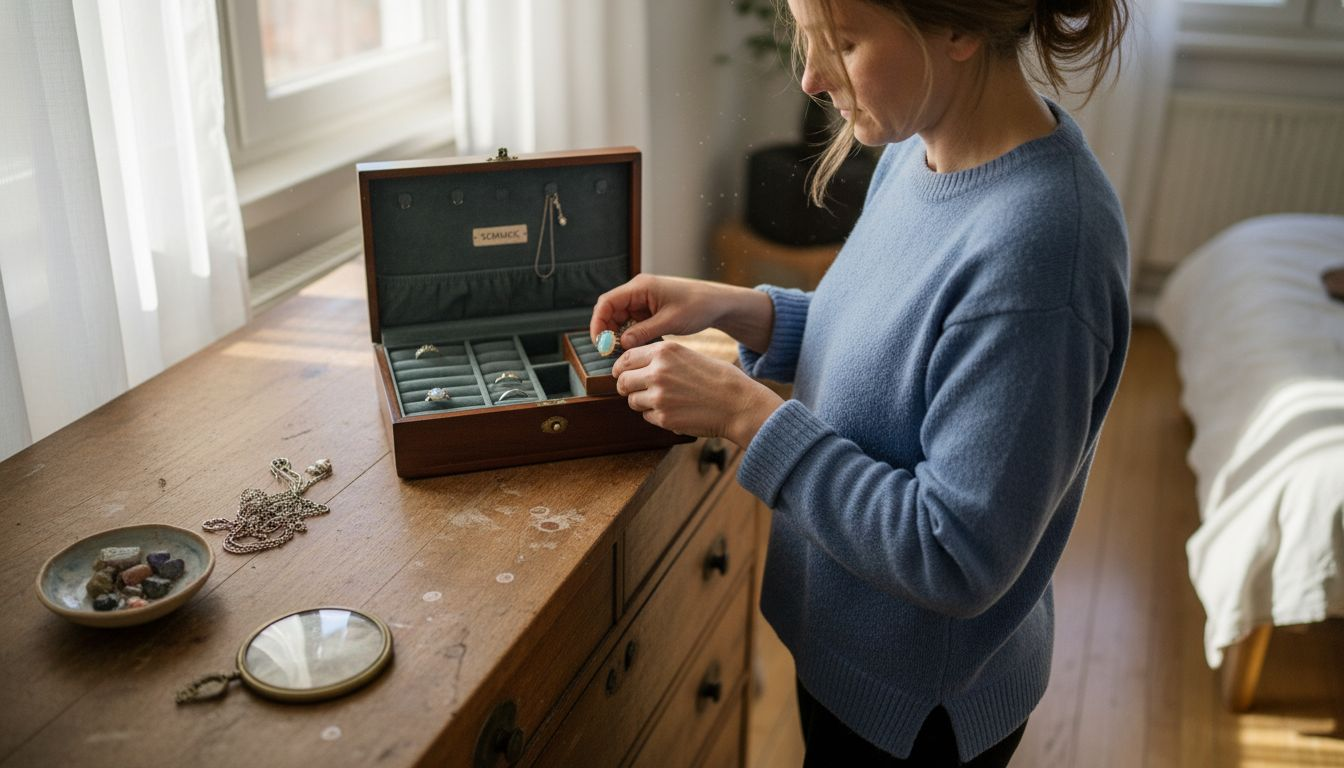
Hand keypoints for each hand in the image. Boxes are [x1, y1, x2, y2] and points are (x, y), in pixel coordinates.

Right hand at [589, 274, 774, 352]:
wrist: (716, 304)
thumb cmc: (697, 307)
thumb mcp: (670, 321)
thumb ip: (644, 332)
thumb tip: (621, 343)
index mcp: (641, 287)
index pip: (607, 302)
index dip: (598, 322)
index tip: (600, 343)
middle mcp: (638, 291)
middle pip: (610, 310)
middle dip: (606, 331)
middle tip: (610, 352)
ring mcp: (643, 301)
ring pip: (619, 318)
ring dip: (618, 334)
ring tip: (623, 352)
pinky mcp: (649, 310)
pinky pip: (631, 323)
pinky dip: (630, 335)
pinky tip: (636, 347)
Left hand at [612, 340, 782, 447]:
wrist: (738, 404)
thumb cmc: (718, 378)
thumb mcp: (689, 355)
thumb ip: (662, 359)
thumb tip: (636, 366)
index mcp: (664, 352)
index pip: (626, 358)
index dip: (620, 368)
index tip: (621, 373)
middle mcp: (658, 372)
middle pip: (623, 381)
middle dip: (626, 387)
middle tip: (634, 390)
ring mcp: (659, 396)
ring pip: (632, 401)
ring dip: (642, 402)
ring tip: (664, 400)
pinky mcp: (663, 418)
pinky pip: (647, 416)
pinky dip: (656, 415)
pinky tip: (675, 411)